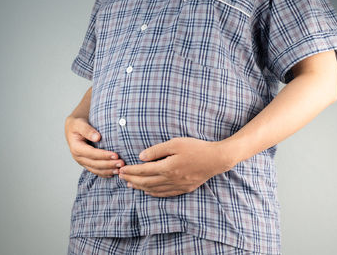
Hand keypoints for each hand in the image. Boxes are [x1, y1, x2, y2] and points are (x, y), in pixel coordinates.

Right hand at [64, 116, 124, 177]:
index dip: (104, 155)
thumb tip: (97, 137)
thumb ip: (87, 130)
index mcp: (76, 148)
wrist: (73, 128)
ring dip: (108, 171)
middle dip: (109, 164)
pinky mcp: (86, 164)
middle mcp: (78, 157)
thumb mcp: (80, 124)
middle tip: (122, 163)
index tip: (116, 155)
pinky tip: (114, 173)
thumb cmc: (77, 124)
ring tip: (120, 170)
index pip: (91, 153)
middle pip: (95, 164)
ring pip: (96, 170)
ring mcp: (82, 162)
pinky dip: (105, 173)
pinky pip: (96, 171)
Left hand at [117, 137, 231, 196]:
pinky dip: (153, 193)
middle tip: (121, 177)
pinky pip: (165, 194)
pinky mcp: (184, 188)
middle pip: (146, 182)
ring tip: (130, 184)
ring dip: (140, 187)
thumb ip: (157, 150)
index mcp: (167, 167)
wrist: (216, 159)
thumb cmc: (196, 147)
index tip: (121, 169)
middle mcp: (171, 179)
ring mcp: (178, 186)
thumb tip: (141, 157)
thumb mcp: (175, 143)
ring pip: (154, 190)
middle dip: (132, 179)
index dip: (131, 171)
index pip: (143, 171)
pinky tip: (148, 191)